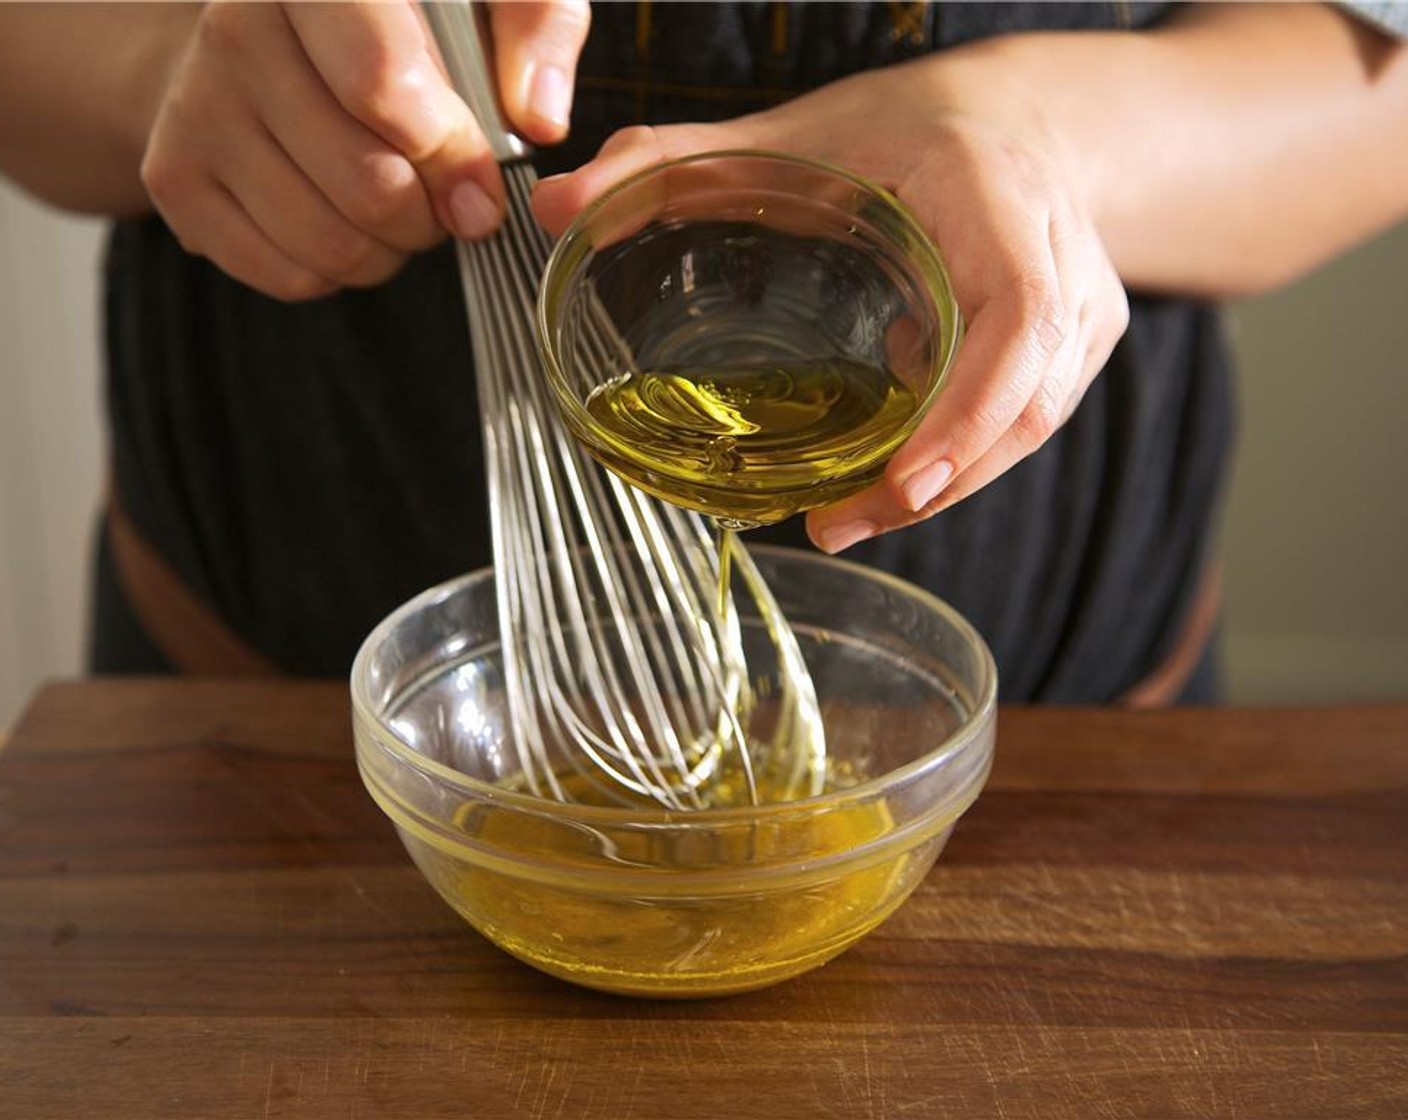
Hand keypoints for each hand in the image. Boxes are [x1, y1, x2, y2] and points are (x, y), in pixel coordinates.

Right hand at [140, 0, 588, 300]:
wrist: (277, 41)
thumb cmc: (404, 25)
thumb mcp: (485, 1)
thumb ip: (534, 27)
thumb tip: (539, 115)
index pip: (383, 83)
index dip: (449, 157)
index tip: (481, 190)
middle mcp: (237, 27)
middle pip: (367, 184)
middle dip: (429, 216)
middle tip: (441, 200)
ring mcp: (196, 104)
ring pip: (331, 242)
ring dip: (389, 249)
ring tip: (395, 208)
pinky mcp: (175, 176)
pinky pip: (287, 274)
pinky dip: (336, 271)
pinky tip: (343, 222)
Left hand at [533, 49, 1128, 552]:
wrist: (1020, 118)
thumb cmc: (905, 128)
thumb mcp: (794, 131)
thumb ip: (675, 163)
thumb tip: (560, 206)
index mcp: (997, 195)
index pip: (1020, 316)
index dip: (970, 411)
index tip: (902, 480)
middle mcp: (1062, 253)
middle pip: (1027, 400)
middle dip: (938, 479)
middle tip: (837, 525)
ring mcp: (1088, 305)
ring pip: (1031, 426)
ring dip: (945, 484)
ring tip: (851, 516)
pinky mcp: (1084, 344)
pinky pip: (1029, 422)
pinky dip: (963, 458)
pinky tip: (898, 470)